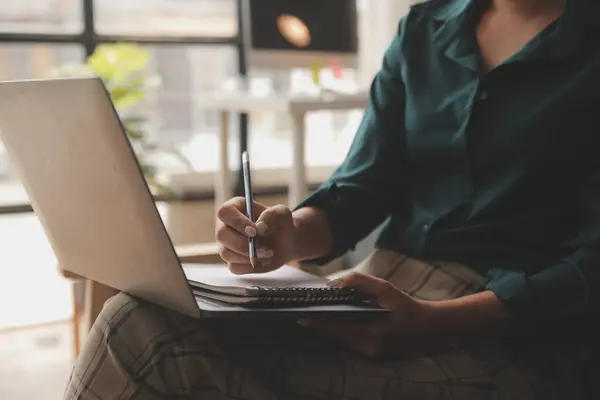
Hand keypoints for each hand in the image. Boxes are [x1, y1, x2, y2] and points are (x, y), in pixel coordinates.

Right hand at [216, 197, 295, 273]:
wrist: (287, 242)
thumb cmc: (281, 223)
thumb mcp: (282, 214)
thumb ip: (271, 215)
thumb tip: (258, 228)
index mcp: (235, 208)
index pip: (225, 212)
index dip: (237, 222)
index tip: (254, 230)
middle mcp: (226, 226)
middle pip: (221, 235)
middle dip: (242, 243)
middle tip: (262, 247)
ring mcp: (226, 245)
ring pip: (226, 253)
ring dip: (249, 256)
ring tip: (268, 253)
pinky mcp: (232, 261)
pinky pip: (235, 267)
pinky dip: (251, 266)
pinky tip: (263, 260)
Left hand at [298, 272, 435, 357]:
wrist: (428, 327)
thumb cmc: (406, 305)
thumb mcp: (385, 289)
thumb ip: (360, 282)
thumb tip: (336, 282)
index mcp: (371, 332)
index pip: (336, 327)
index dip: (318, 321)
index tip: (301, 315)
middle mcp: (367, 346)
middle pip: (337, 333)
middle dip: (323, 321)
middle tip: (308, 308)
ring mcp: (369, 352)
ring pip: (342, 337)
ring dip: (332, 325)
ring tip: (319, 311)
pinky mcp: (371, 353)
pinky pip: (351, 339)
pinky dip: (343, 328)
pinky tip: (339, 317)